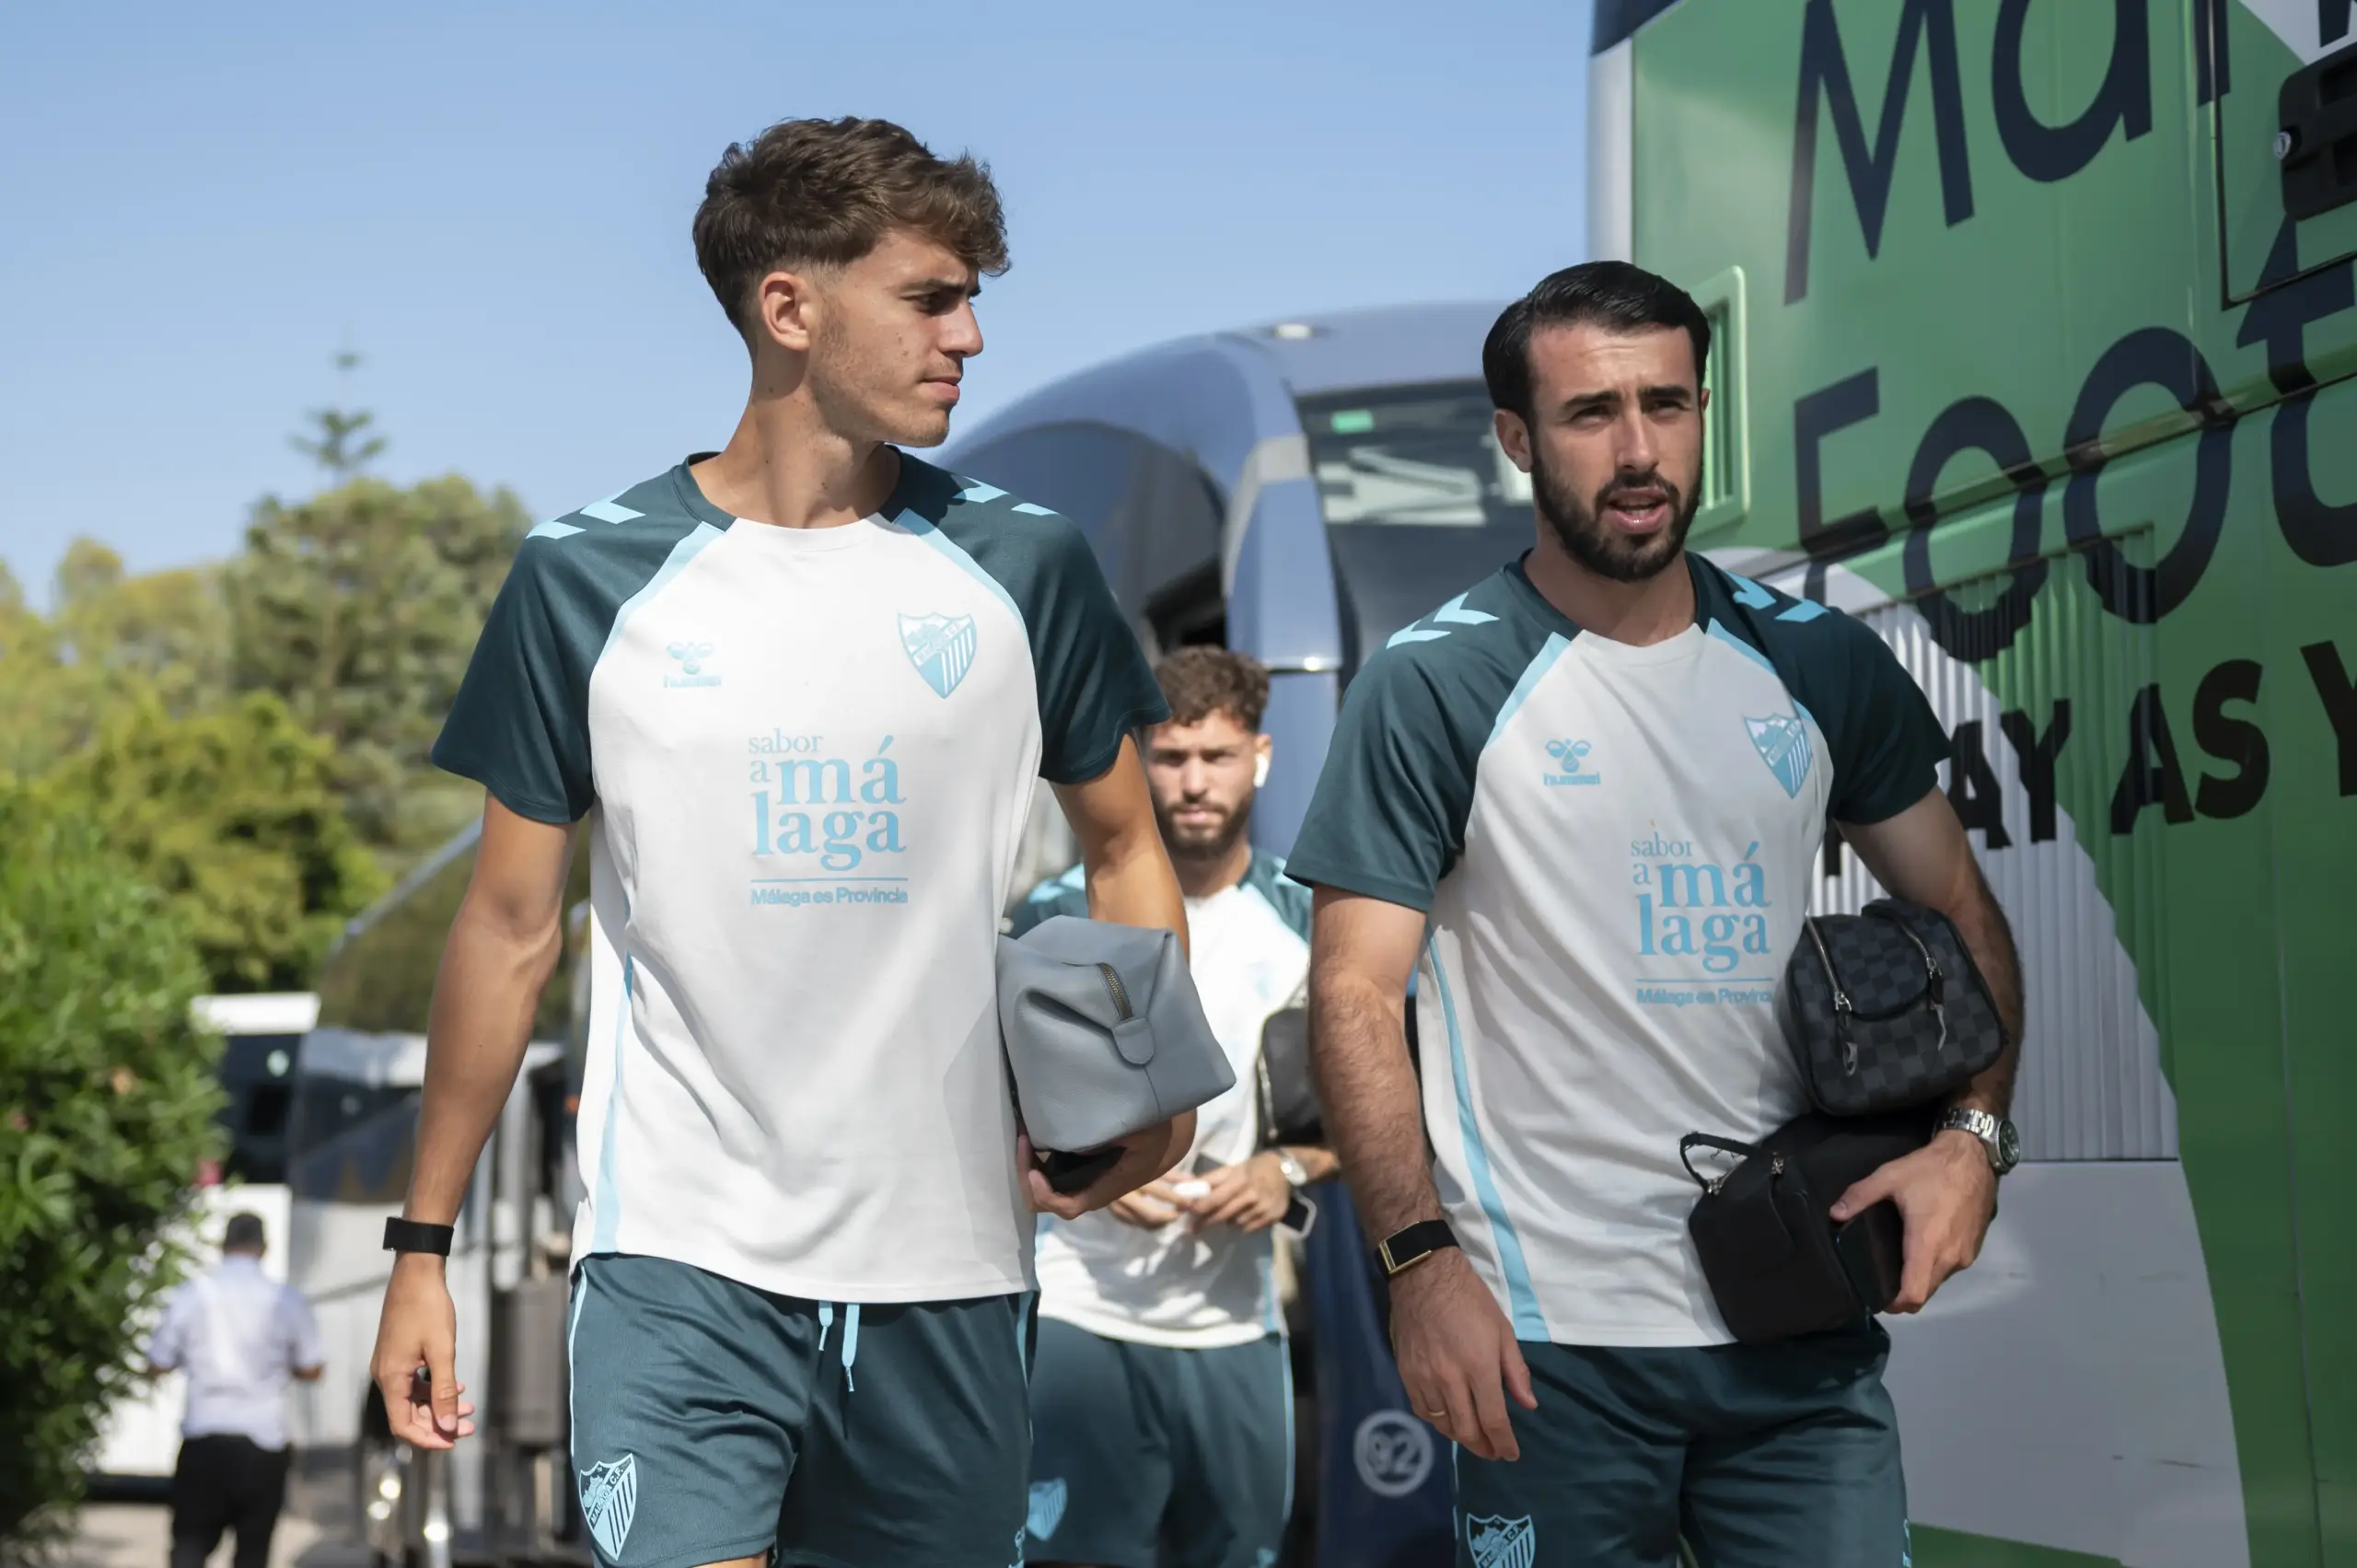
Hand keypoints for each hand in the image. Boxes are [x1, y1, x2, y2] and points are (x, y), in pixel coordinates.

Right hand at [370, 1253, 479, 1448]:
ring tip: (470, 1406)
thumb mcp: (442, 1351)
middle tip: (471, 1424)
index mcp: (391, 1378)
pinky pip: (413, 1382)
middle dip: (439, 1423)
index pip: (403, 1425)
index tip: (454, 1441)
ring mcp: (388, 1364)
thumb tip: (449, 1425)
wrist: (417, 1273)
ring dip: (439, 1406)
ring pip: (413, 1399)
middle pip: (408, 1414)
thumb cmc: (429, 1308)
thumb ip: (445, 1390)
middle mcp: (384, 1375)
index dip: (428, 1438)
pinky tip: (458, 1385)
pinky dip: (433, 1388)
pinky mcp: (396, 1354)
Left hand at [1020, 1113, 1195, 1221]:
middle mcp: (1086, 1192)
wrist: (1163, 1141)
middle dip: (1026, 1175)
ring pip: (1041, 1189)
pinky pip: (1046, 1174)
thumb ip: (1112, 1138)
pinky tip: (1032, 1132)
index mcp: (1103, 1189)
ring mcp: (1079, 1183)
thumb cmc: (1153, 1136)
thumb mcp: (1142, 1132)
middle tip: (1023, 1140)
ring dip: (1027, 1166)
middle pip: (1044, 1202)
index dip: (1045, 1193)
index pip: (1066, 1206)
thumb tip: (1075, 1146)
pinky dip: (1034, 1158)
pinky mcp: (1075, 1171)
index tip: (1033, 1168)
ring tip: (1023, 1132)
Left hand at [1182, 1153, 1291, 1233]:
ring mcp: (1263, 1208)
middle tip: (1192, 1229)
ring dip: (1228, 1221)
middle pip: (1223, 1215)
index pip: (1215, 1198)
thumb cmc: (1253, 1168)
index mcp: (1240, 1180)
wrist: (1285, 1170)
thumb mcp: (1232, 1168)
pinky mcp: (1273, 1218)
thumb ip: (1211, 1179)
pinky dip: (1243, 1225)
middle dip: (1205, 1222)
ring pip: (1235, 1224)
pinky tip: (1245, 1215)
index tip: (1186, 1214)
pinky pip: (1249, 1229)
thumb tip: (1189, 1188)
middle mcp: (1252, 1195)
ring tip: (1230, 1213)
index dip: (1199, 1208)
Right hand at [1387, 1249, 1535, 1460]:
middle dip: (1483, 1447)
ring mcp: (1424, 1378)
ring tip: (1473, 1438)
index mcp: (1478, 1367)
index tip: (1511, 1454)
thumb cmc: (1470, 1300)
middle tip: (1493, 1451)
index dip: (1504, 1443)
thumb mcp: (1503, 1330)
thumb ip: (1515, 1371)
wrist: (1424, 1276)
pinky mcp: (1406, 1374)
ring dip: (1461, 1437)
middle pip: (1467, 1429)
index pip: (1493, 1419)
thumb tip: (1528, 1405)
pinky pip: (1422, 1411)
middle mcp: (1450, 1379)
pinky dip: (1438, 1423)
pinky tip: (1447, 1421)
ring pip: (1443, 1425)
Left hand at [1829, 1129, 1997, 1312]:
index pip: (1913, 1295)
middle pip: (1925, 1293)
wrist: (1973, 1157)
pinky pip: (1950, 1268)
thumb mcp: (1889, 1176)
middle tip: (1882, 1281)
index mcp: (1927, 1244)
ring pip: (1938, 1282)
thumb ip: (1860, 1196)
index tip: (1877, 1298)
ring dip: (1920, 1280)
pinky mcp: (1974, 1248)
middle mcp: (1950, 1257)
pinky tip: (1921, 1249)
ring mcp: (1966, 1255)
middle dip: (1904, 1294)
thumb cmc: (1932, 1169)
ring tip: (1899, 1263)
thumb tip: (1835, 1214)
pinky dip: (1935, 1267)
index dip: (1894, 1304)